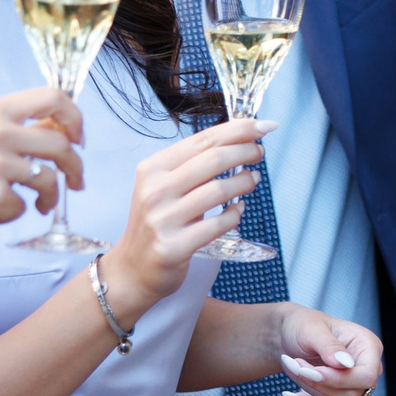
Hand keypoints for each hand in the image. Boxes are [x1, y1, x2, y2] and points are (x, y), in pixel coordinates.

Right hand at [0, 88, 86, 250]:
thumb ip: (13, 131)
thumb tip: (61, 131)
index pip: (53, 98)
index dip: (75, 118)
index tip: (79, 138)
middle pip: (62, 144)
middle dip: (76, 167)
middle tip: (76, 182)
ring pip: (49, 179)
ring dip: (50, 197)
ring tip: (41, 206)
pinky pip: (24, 206)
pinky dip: (15, 213)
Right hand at [100, 118, 267, 322]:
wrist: (131, 269)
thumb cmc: (158, 221)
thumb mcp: (165, 186)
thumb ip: (194, 165)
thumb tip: (240, 140)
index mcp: (153, 169)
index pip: (203, 140)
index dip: (238, 130)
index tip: (264, 126)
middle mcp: (155, 190)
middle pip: (213, 159)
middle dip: (245, 151)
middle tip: (260, 153)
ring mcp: (163, 219)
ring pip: (218, 190)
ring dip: (244, 182)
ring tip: (253, 179)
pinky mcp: (173, 247)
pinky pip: (217, 225)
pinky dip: (235, 215)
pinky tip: (239, 210)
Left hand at [273, 309, 383, 395]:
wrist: (290, 338)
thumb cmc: (303, 327)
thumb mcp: (312, 329)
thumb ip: (329, 345)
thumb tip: (346, 364)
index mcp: (368, 346)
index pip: (366, 375)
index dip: (338, 380)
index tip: (309, 372)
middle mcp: (369, 369)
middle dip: (319, 387)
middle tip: (296, 367)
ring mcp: (360, 388)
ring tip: (292, 392)